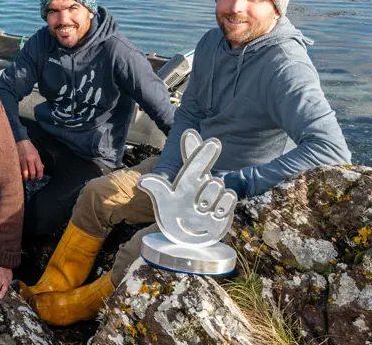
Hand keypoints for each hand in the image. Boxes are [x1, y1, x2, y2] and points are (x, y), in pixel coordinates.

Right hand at [17, 140, 44, 180]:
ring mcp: (23, 160)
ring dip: (26, 178)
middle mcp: (30, 159)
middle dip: (32, 178)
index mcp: (36, 157)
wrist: (21, 141)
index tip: (38, 178)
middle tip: (32, 179)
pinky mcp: (17, 161)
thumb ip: (39, 161)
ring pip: (25, 174)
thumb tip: (42, 168)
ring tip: (26, 178)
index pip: (39, 170)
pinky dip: (20, 175)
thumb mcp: (36, 153)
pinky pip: (19, 171)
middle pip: (32, 173)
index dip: (39, 176)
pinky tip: (21, 175)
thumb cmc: (29, 148)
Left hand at [137, 129, 236, 246]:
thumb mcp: (165, 203)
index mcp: (187, 181)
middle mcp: (202, 185)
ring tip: (200, 209)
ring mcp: (214, 197)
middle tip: (205, 167)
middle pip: (207, 170)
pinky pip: (229, 199)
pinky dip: (223, 205)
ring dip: (209, 197)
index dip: (192, 146)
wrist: (186, 239)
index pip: (192, 160)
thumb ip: (158, 189)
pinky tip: (215, 212)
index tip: (191, 134)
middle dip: (205, 164)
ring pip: (218, 186)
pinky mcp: (224, 210)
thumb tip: (142, 180)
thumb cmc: (174, 217)